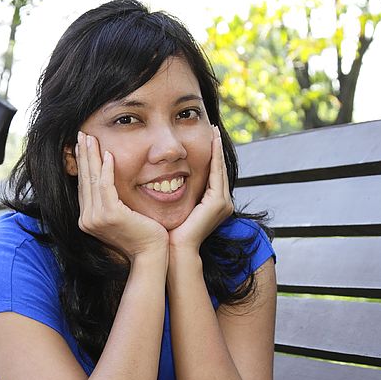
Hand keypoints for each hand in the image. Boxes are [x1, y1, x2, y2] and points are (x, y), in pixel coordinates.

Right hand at [76, 131, 167, 259]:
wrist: (151, 255)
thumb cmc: (142, 236)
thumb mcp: (123, 217)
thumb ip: (112, 203)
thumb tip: (109, 184)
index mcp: (88, 219)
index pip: (84, 186)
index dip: (83, 164)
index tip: (82, 146)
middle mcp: (87, 219)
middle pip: (84, 180)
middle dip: (82, 155)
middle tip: (81, 134)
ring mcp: (95, 218)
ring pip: (92, 180)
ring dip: (91, 156)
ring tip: (90, 137)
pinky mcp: (109, 215)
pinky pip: (105, 186)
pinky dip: (106, 169)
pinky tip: (108, 154)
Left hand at [168, 125, 233, 251]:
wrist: (173, 251)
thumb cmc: (168, 234)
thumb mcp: (173, 209)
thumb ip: (174, 195)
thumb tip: (158, 182)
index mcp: (212, 205)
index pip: (212, 175)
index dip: (210, 156)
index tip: (207, 138)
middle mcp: (222, 203)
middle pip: (219, 169)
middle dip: (216, 149)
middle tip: (214, 128)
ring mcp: (223, 203)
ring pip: (220, 169)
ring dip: (217, 149)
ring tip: (215, 131)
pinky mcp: (217, 203)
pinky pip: (216, 174)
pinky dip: (214, 158)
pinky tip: (212, 142)